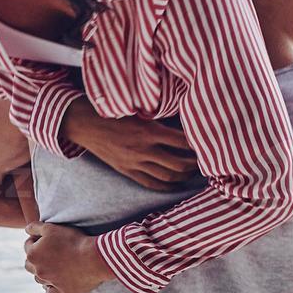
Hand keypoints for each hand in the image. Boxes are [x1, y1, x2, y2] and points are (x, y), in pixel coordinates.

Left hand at [23, 221, 114, 292]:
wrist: (93, 259)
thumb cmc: (73, 241)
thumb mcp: (52, 228)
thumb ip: (35, 227)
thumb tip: (26, 230)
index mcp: (33, 254)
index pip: (27, 245)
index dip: (35, 239)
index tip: (45, 238)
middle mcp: (38, 270)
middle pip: (29, 265)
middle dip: (35, 258)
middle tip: (48, 252)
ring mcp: (50, 282)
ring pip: (39, 279)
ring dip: (43, 272)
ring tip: (54, 265)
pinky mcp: (62, 291)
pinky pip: (51, 290)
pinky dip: (52, 285)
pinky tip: (58, 278)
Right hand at [61, 99, 197, 190]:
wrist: (84, 123)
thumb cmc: (112, 110)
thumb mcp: (137, 107)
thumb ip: (158, 114)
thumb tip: (182, 114)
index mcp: (148, 131)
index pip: (181, 141)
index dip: (196, 144)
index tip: (207, 142)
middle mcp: (143, 150)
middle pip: (178, 163)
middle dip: (194, 163)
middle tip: (206, 160)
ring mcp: (134, 163)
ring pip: (166, 176)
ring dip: (183, 175)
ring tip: (193, 170)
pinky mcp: (126, 171)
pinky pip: (150, 183)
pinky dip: (166, 185)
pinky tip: (175, 182)